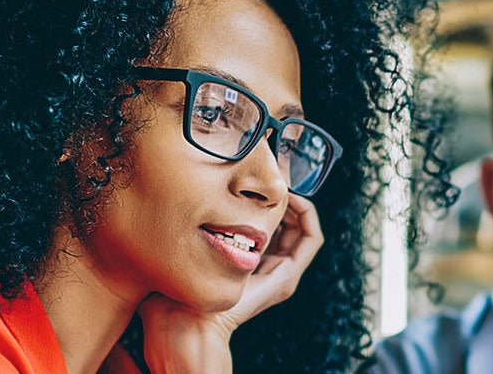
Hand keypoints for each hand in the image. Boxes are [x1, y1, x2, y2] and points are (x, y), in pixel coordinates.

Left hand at [133, 195, 325, 372]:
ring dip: (296, 202)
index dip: (270, 200)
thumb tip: (188, 195)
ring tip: (280, 183)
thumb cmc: (179, 285)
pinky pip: (312, 238)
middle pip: (289, 224)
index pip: (271, 225)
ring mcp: (281, 273)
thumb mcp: (189, 244)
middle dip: (284, 197)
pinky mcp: (287, 275)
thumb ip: (196, 226)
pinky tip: (290, 198)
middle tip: (272, 175)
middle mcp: (270, 268)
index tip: (257, 179)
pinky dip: (307, 215)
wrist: (187, 318)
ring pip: (302, 228)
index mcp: (250, 262)